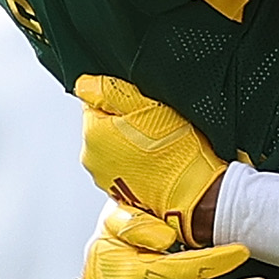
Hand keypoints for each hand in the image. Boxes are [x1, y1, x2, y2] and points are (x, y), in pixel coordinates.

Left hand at [78, 76, 228, 246]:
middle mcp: (91, 158)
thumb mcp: (145, 104)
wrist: (194, 193)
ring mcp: (103, 179)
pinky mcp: (118, 194)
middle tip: (153, 126)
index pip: (95, 102)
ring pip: (114, 148)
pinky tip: (156, 164)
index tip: (143, 109)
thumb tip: (84, 85)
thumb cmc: (175, 149)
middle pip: (103, 126)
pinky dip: (136, 164)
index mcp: (92, 132)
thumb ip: (108, 89)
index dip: (121, 101)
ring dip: (131, 143)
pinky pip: (123, 169)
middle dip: (124, 123)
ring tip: (157, 147)